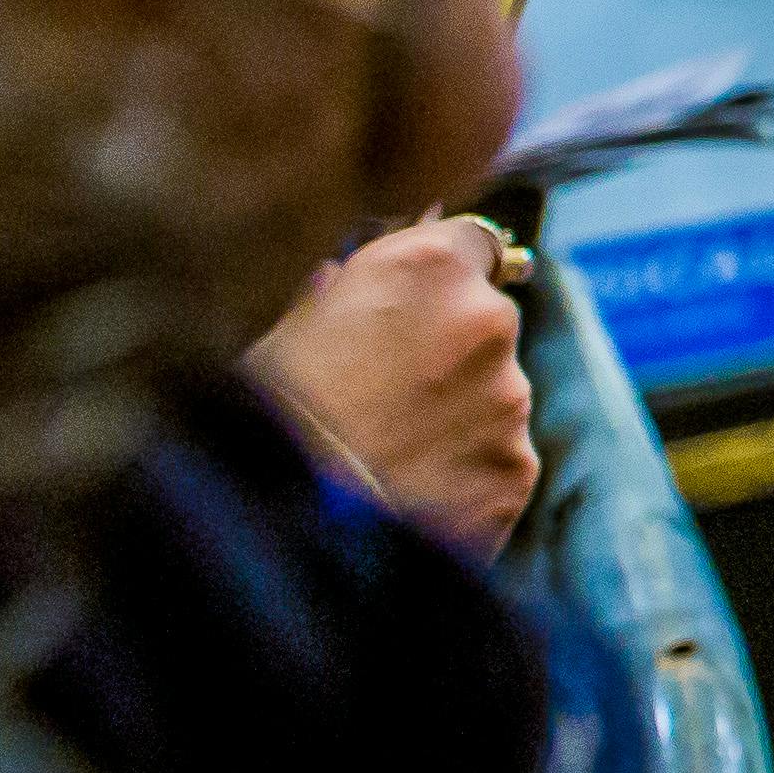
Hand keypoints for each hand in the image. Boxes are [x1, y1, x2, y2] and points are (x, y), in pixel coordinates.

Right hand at [247, 218, 538, 553]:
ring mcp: (510, 397)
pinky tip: (406, 497)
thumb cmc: (257, 422)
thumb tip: (342, 275)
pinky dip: (463, 474)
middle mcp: (485, 320)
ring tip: (382, 456)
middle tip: (382, 395)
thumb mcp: (279, 334)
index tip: (423, 300)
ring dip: (455, 414)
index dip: (446, 273)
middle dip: (447, 349)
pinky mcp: (517, 468)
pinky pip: (495, 460)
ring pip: (493, 394)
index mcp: (427, 267)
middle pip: (485, 321)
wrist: (275, 531)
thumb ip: (336, 294)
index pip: (471, 241)